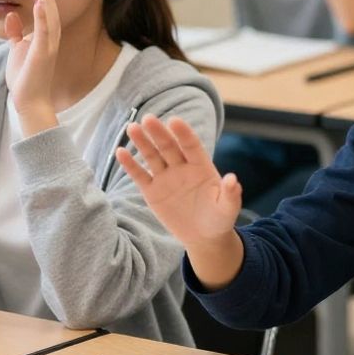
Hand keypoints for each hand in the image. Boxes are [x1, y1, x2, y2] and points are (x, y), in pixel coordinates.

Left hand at [4, 0, 60, 129]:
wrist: (30, 100)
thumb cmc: (25, 77)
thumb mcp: (17, 49)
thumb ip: (16, 32)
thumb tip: (11, 14)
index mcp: (44, 37)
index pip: (45, 9)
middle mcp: (50, 39)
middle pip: (50, 8)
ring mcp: (48, 46)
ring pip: (49, 16)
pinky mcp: (43, 53)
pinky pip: (44, 32)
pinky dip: (42, 16)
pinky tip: (40, 2)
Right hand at [116, 115, 242, 248]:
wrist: (203, 236)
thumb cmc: (219, 219)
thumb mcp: (228, 208)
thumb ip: (230, 194)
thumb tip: (233, 179)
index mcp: (202, 166)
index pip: (191, 145)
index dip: (183, 133)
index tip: (174, 121)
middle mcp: (182, 168)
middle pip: (169, 147)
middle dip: (159, 133)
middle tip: (148, 118)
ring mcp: (166, 178)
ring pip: (152, 156)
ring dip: (142, 142)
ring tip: (132, 128)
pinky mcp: (152, 191)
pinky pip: (139, 175)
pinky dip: (130, 165)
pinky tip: (120, 152)